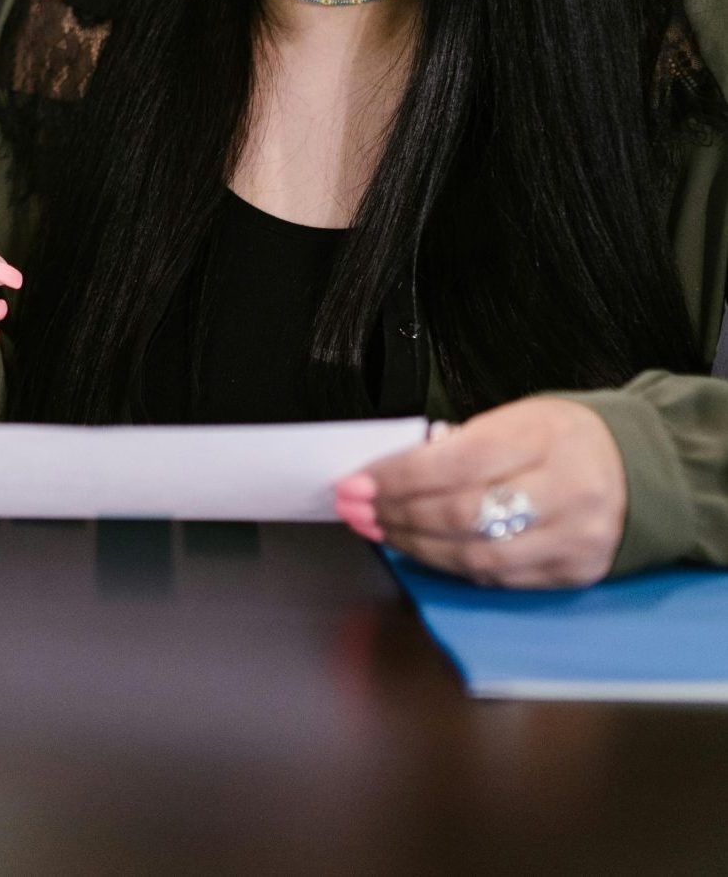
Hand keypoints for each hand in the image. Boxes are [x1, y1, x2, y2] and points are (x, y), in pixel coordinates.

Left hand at [334, 397, 627, 588]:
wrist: (639, 468)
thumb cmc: (561, 436)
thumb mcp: (515, 416)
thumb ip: (460, 443)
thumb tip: (396, 471)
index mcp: (542, 437)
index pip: (455, 464)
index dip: (397, 478)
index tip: (355, 483)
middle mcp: (564, 491)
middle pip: (462, 514)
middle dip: (398, 515)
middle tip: (357, 511)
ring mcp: (573, 539)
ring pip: (478, 556)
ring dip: (417, 547)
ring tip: (381, 532)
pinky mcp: (575, 574)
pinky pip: (500, 579)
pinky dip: (453, 566)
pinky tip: (423, 551)